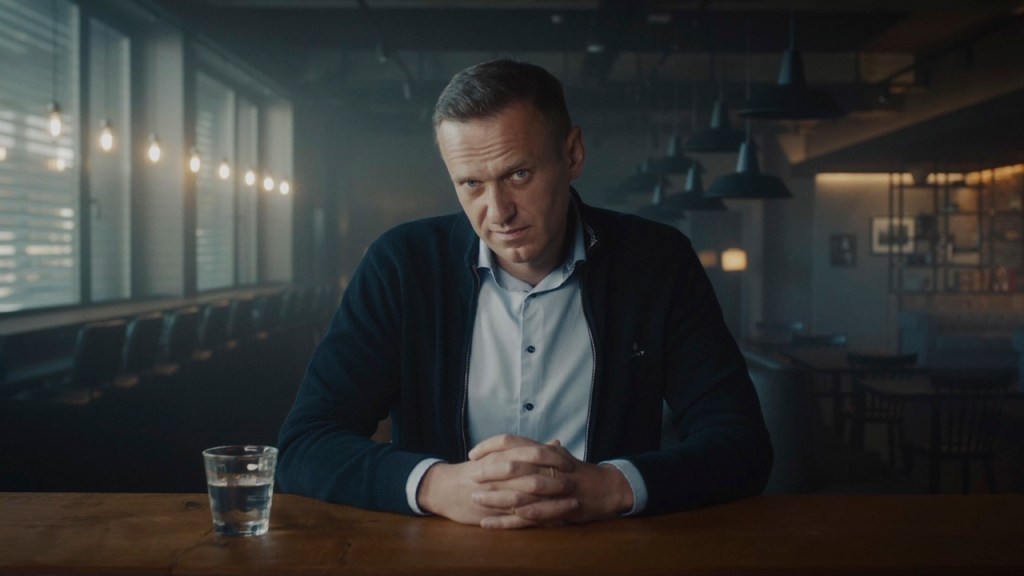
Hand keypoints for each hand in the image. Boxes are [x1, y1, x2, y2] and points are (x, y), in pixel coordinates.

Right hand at [416, 437, 574, 526]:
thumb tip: (557, 443)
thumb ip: (531, 448)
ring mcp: (497, 495)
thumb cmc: (476, 469)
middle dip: (556, 482)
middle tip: (575, 484)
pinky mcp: (494, 513)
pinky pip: (520, 519)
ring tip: (572, 505)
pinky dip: (538, 520)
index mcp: (502, 456)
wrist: (445, 488)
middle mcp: (500, 475)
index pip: (531, 454)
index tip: (571, 463)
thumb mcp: (500, 454)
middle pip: (533, 477)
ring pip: (529, 500)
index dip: (552, 458)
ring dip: (552, 503)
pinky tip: (555, 522)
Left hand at [467, 435, 634, 528]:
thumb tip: (510, 445)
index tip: (473, 453)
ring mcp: (553, 491)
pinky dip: (507, 522)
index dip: (490, 446)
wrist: (607, 489)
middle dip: (489, 472)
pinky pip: (527, 518)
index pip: (512, 442)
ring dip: (495, 497)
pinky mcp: (556, 512)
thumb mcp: (557, 455)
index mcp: (545, 452)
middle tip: (471, 476)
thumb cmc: (578, 471)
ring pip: (519, 493)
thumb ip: (534, 450)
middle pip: (513, 466)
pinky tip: (489, 524)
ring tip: (475, 499)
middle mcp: (548, 468)